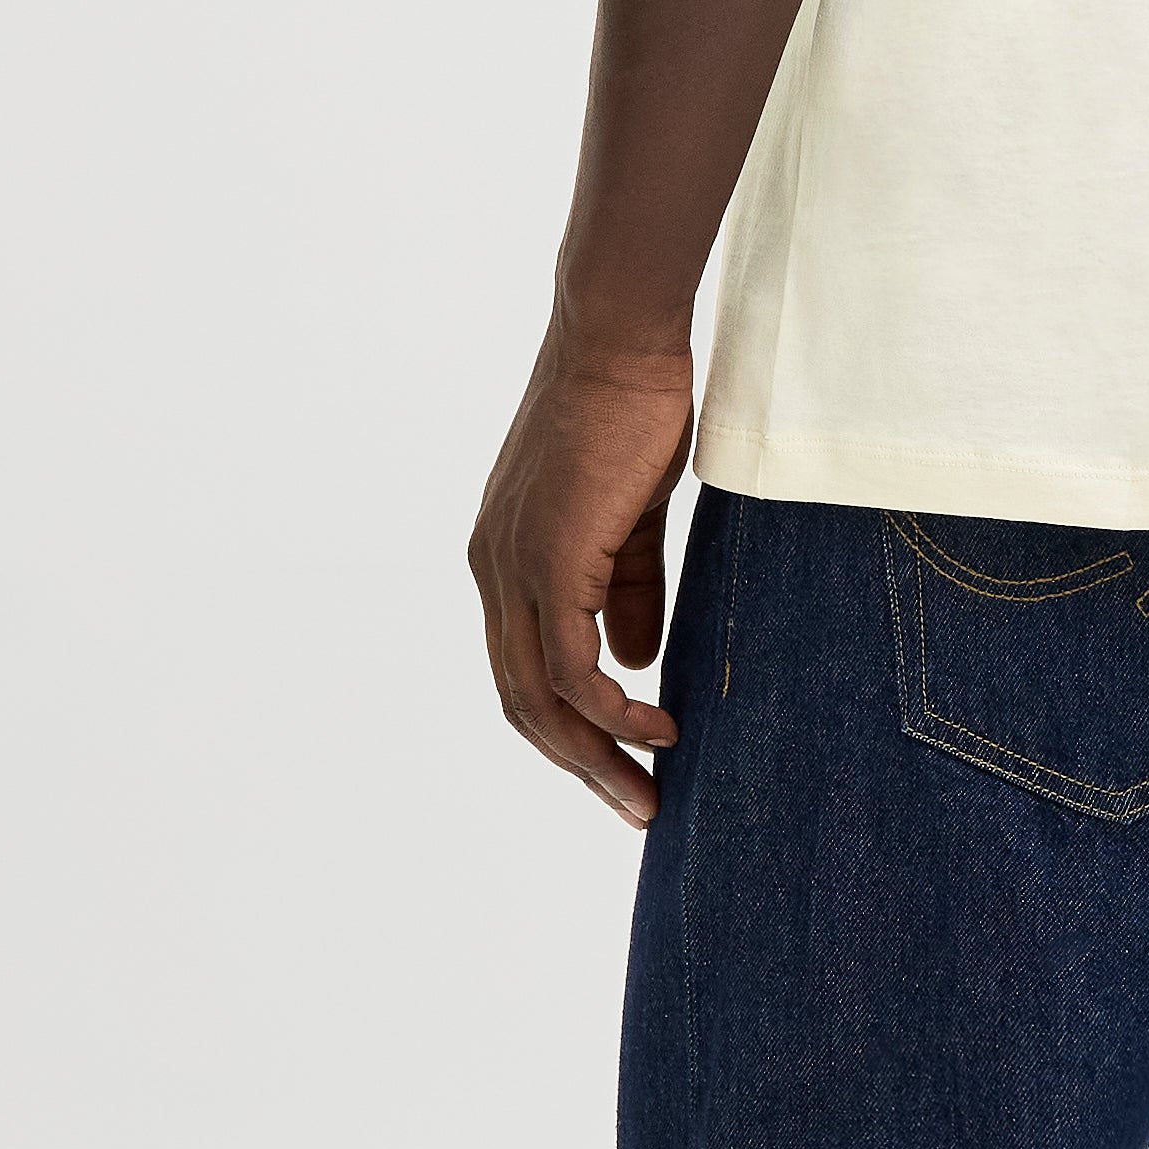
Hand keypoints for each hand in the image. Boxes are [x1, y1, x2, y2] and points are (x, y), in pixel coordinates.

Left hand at [469, 324, 696, 827]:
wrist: (622, 341)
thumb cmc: (632, 412)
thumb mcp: (629, 519)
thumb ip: (627, 591)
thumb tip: (635, 662)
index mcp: (505, 560)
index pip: (522, 671)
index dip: (570, 729)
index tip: (623, 765)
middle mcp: (493, 570)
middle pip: (521, 703)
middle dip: (580, 765)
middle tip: (637, 807)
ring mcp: (513, 566)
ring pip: (538, 697)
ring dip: (595, 754)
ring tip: (650, 789)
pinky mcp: (548, 560)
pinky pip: (568, 666)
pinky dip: (610, 709)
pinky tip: (655, 725)